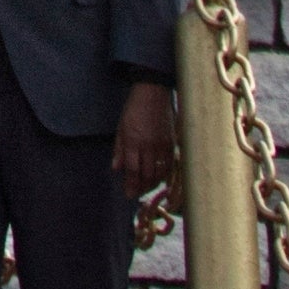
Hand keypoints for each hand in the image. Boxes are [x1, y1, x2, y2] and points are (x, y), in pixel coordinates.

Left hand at [113, 74, 176, 202]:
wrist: (153, 93)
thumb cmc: (134, 109)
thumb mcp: (121, 127)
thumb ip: (119, 149)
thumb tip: (116, 168)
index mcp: (133, 141)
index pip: (132, 170)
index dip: (131, 185)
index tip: (128, 195)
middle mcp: (148, 145)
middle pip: (146, 174)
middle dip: (141, 187)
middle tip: (137, 194)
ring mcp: (162, 144)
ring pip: (159, 172)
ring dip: (153, 183)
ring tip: (147, 188)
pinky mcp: (172, 142)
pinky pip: (169, 164)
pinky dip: (164, 174)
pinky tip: (160, 178)